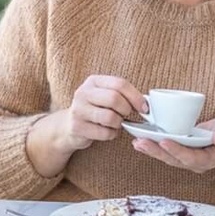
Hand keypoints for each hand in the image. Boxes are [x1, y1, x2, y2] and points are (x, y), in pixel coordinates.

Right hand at [27, 75, 146, 176]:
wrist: (68, 126)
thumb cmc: (94, 110)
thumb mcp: (104, 96)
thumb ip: (121, 95)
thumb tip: (146, 103)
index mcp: (93, 81)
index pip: (119, 83)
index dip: (136, 96)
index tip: (144, 108)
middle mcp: (83, 93)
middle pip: (114, 99)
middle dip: (127, 110)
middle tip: (127, 115)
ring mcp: (78, 109)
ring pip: (110, 117)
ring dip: (119, 123)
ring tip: (116, 123)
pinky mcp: (77, 127)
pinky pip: (104, 132)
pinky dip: (112, 134)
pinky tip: (108, 132)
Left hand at [131, 110, 214, 172]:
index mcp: (211, 159)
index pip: (191, 158)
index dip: (177, 151)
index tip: (165, 141)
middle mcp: (197, 161)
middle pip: (174, 160)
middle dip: (157, 151)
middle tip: (140, 142)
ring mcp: (189, 157)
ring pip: (167, 156)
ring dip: (151, 149)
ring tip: (136, 141)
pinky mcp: (183, 149)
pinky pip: (165, 149)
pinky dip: (153, 145)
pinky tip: (140, 139)